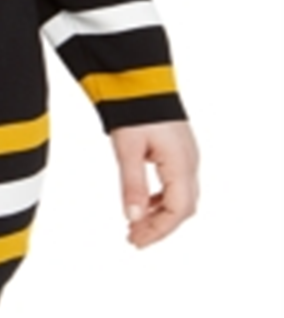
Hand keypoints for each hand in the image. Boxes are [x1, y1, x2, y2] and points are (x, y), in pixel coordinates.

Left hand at [109, 120, 199, 247]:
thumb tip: (132, 217)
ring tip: (135, 223)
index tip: (135, 240)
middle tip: (133, 237)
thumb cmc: (135, 108)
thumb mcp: (127, 149)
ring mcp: (186, 155)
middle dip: (159, 226)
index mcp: (180, 164)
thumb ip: (132, 185)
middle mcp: (189, 162)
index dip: (157, 230)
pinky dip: (161, 198)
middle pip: (182, 208)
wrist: (141, 77)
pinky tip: (144, 202)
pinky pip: (176, 183)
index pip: (176, 211)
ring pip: (181, 196)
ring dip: (160, 213)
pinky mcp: (179, 149)